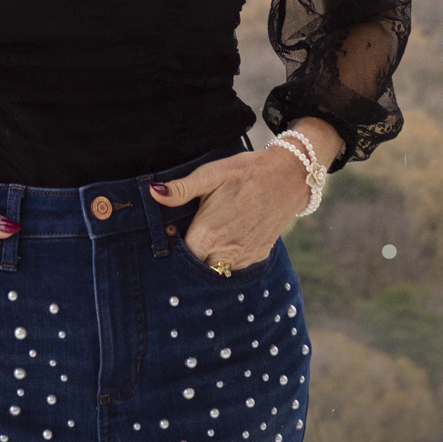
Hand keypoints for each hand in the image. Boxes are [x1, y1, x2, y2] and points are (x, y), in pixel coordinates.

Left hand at [149, 120, 341, 270]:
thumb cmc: (245, 172)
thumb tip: (153, 193)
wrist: (288, 177)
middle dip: (192, 256)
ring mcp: (245, 257)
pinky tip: (228, 238)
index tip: (172, 234)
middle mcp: (226, 252)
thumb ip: (181, 189)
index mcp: (208, 234)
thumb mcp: (210, 175)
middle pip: (198, 266)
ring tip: (210, 235)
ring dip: (210, 258)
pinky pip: (236, 265)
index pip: (181, 256)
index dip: (173, 248)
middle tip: (190, 234)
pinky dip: (229, 257)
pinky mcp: (259, 255)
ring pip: (218, 269)